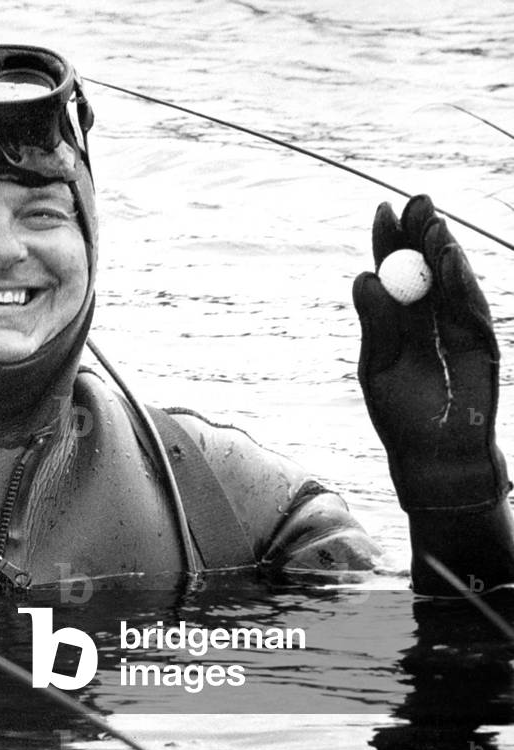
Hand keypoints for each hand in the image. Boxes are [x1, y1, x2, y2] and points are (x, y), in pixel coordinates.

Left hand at [352, 195, 505, 510]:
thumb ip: (375, 325)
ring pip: (452, 277)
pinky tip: (449, 259)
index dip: (391, 239)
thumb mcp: (377, 366)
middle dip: (421, 231)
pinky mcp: (479, 340)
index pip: (393, 269)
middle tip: (416, 202)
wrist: (431, 453)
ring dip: (443, 249)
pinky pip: (472, 304)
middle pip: (426, 264)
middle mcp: (429, 314)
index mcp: (397, 316)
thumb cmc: (398, 412)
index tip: (383, 210)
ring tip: (431, 225)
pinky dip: (461, 280)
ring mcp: (457, 324)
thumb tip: (364, 278)